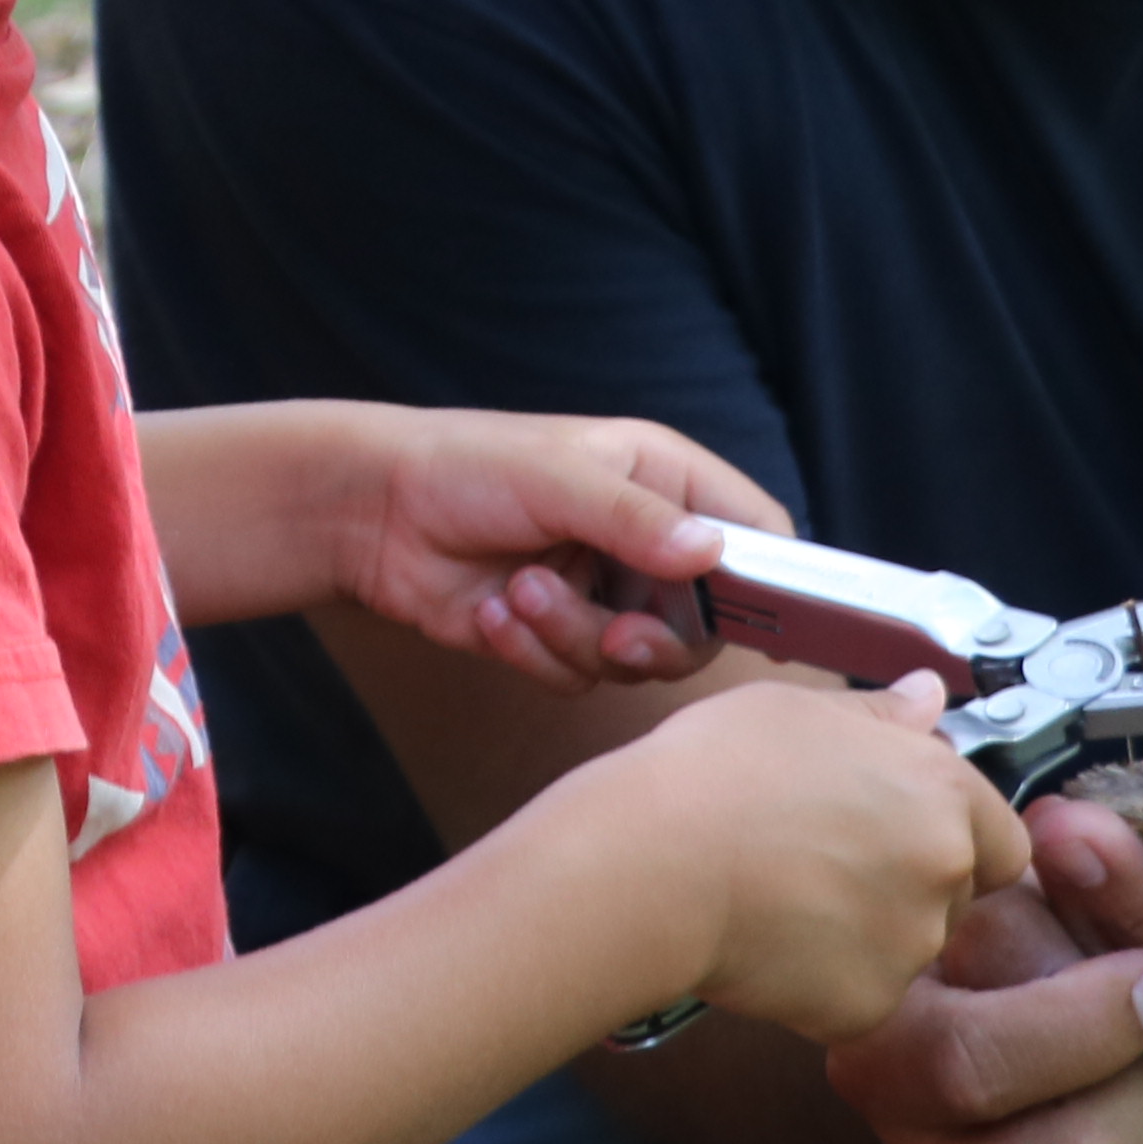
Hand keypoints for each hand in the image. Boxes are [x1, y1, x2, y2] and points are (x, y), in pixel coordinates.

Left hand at [323, 407, 787, 688]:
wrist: (371, 514)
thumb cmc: (465, 467)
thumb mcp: (556, 478)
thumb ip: (636, 520)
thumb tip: (714, 557)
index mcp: (664, 480)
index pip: (756, 533)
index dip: (771, 580)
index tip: (764, 622)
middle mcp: (644, 541)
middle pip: (708, 622)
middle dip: (657, 637)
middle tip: (618, 634)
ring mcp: (603, 592)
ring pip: (637, 658)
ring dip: (573, 636)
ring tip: (517, 592)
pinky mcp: (558, 637)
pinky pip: (579, 677)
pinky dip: (534, 653)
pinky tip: (489, 613)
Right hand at [600, 671, 1027, 1040]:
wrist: (653, 863)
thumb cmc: (713, 777)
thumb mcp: (799, 710)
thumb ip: (880, 715)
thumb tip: (926, 697)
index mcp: (939, 789)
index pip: (1002, 836)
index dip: (953, 836)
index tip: (900, 832)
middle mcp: (943, 868)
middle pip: (956, 893)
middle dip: (905, 883)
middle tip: (824, 861)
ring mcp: (909, 944)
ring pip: (905, 946)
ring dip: (864, 931)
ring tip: (784, 897)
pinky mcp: (865, 1005)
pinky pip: (859, 996)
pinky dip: (824, 980)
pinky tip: (770, 941)